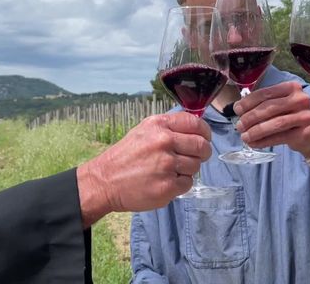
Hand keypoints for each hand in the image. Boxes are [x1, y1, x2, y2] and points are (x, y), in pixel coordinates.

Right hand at [77, 112, 211, 226]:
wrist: (105, 181)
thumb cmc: (126, 156)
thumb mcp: (144, 131)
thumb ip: (169, 128)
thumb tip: (196, 128)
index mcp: (159, 125)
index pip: (195, 123)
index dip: (204, 132)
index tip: (204, 138)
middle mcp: (164, 141)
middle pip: (201, 146)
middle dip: (202, 153)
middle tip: (194, 157)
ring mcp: (166, 165)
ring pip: (196, 166)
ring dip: (188, 170)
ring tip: (170, 171)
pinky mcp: (167, 186)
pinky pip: (187, 183)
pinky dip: (180, 185)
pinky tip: (164, 182)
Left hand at [233, 81, 309, 157]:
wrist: (308, 134)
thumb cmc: (287, 116)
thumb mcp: (276, 105)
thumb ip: (259, 103)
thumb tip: (238, 108)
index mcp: (291, 87)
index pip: (265, 93)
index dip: (248, 102)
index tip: (236, 110)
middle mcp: (301, 99)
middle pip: (270, 107)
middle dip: (251, 117)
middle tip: (239, 126)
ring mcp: (305, 116)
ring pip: (276, 123)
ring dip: (256, 131)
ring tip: (244, 137)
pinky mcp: (306, 132)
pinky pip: (281, 137)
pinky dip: (264, 141)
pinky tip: (254, 143)